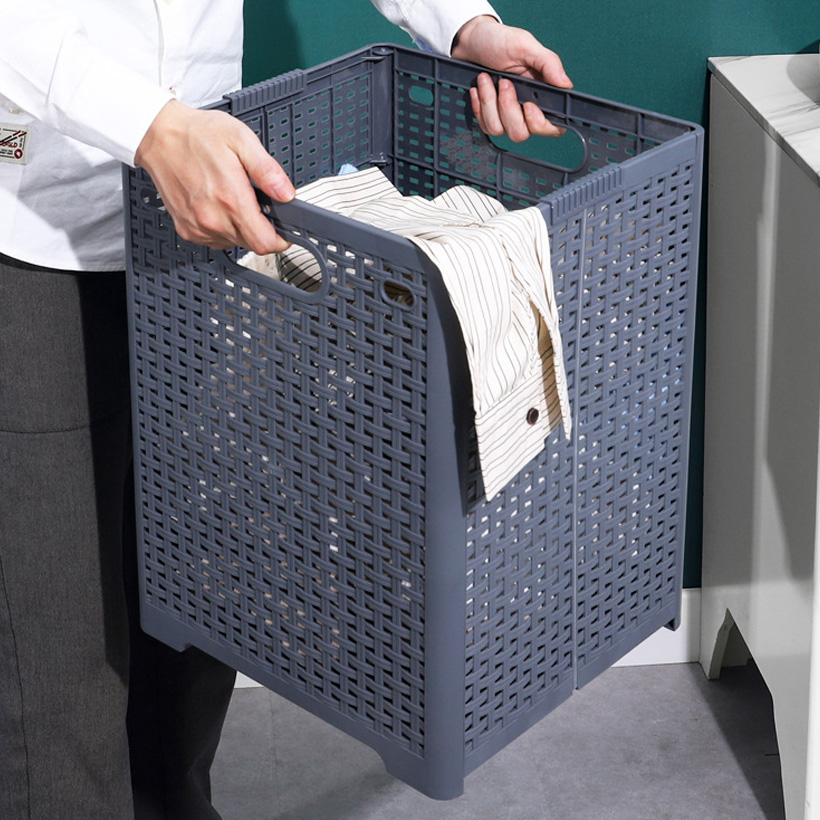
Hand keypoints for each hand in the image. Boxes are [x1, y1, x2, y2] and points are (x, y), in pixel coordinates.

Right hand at [135, 100, 295, 252]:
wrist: (158, 135)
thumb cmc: (197, 135)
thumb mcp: (241, 140)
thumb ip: (267, 170)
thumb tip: (286, 194)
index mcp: (230, 199)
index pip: (265, 243)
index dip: (280, 239)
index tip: (284, 230)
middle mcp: (212, 219)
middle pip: (252, 244)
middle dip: (261, 228)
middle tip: (256, 202)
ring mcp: (197, 227)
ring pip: (234, 243)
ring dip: (241, 228)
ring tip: (233, 199)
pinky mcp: (187, 229)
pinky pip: (215, 240)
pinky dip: (223, 228)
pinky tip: (218, 206)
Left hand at [451, 16, 572, 140]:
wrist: (473, 41)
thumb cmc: (500, 41)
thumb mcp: (525, 45)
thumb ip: (548, 63)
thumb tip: (566, 84)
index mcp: (542, 94)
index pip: (552, 127)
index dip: (539, 124)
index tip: (527, 105)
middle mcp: (525, 110)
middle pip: (521, 133)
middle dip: (508, 108)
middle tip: (503, 82)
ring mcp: (506, 117)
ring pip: (499, 130)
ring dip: (489, 103)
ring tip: (486, 78)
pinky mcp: (489, 118)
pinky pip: (485, 126)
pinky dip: (478, 106)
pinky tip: (478, 89)